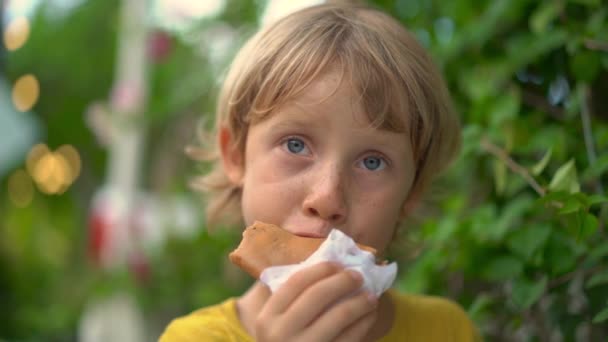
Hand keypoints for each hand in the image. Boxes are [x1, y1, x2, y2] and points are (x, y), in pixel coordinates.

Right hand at [254, 262, 377, 341]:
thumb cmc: (278, 340)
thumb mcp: (266, 320)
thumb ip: (278, 295)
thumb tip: (311, 264)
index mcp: (266, 317)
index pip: (295, 282)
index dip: (319, 269)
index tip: (336, 264)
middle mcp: (281, 333)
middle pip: (318, 295)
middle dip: (342, 281)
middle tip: (358, 275)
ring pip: (338, 316)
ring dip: (359, 301)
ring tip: (370, 295)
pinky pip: (349, 338)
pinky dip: (363, 323)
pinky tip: (369, 315)